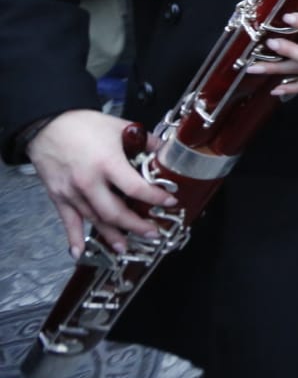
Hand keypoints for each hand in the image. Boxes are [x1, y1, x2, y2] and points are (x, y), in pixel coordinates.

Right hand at [28, 110, 173, 257]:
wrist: (47, 124)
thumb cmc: (83, 124)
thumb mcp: (119, 127)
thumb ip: (144, 140)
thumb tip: (163, 150)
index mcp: (107, 163)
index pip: (136, 188)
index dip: (155, 198)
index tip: (169, 202)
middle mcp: (89, 182)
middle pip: (115, 212)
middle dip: (135, 225)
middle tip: (152, 233)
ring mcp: (72, 192)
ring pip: (95, 220)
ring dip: (111, 235)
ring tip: (126, 246)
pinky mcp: (58, 196)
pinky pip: (67, 221)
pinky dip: (73, 238)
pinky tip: (79, 253)